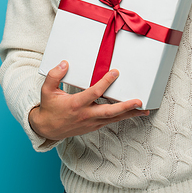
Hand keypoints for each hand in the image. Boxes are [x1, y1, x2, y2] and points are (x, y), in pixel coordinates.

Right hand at [29, 60, 148, 140]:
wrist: (47, 129)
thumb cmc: (49, 108)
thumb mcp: (47, 90)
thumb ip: (54, 75)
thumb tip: (64, 63)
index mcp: (76, 104)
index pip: (94, 93)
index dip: (105, 82)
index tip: (115, 72)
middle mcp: (86, 115)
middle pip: (109, 112)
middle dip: (125, 106)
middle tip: (138, 101)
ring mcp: (91, 122)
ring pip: (113, 118)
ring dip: (130, 114)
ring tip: (144, 110)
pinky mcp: (94, 126)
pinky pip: (111, 121)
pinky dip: (123, 117)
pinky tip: (133, 113)